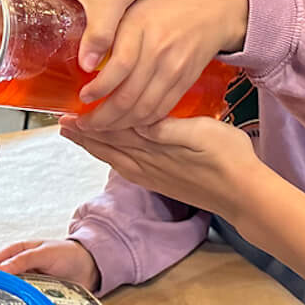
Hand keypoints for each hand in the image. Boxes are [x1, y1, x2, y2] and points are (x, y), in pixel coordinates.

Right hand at [0, 238, 99, 289]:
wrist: (89, 267)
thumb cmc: (68, 253)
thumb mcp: (45, 252)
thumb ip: (23, 260)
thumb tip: (0, 269)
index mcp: (17, 252)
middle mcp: (19, 268)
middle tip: (5, 293)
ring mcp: (26, 283)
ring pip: (9, 294)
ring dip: (13, 298)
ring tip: (21, 299)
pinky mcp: (34, 297)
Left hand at [58, 116, 274, 221]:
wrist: (243, 193)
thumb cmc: (228, 157)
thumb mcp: (199, 132)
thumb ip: (166, 128)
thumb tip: (134, 117)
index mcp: (154, 147)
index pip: (113, 130)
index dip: (89, 120)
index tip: (68, 111)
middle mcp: (147, 163)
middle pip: (107, 145)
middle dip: (83, 133)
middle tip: (60, 122)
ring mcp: (153, 175)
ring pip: (114, 157)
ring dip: (93, 145)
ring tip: (76, 136)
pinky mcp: (161, 182)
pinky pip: (126, 168)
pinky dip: (111, 157)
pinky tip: (110, 155)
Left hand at [77, 0, 248, 128]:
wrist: (214, 9)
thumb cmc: (169, 1)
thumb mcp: (133, 0)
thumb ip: (109, 23)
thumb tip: (80, 49)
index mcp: (141, 25)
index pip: (119, 66)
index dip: (99, 88)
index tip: (82, 98)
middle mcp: (159, 50)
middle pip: (128, 96)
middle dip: (102, 118)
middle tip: (83, 123)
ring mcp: (174, 69)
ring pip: (143, 110)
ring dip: (119, 125)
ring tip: (100, 128)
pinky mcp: (185, 82)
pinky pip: (161, 110)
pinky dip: (141, 123)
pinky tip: (126, 123)